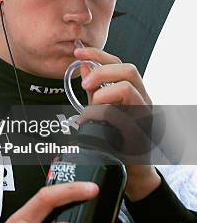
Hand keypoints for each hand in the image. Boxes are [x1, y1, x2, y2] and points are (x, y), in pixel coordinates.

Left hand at [73, 46, 160, 200]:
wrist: (133, 170)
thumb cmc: (118, 139)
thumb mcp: (103, 107)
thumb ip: (95, 88)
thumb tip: (83, 65)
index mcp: (132, 90)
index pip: (118, 63)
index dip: (98, 54)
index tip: (78, 52)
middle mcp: (142, 98)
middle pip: (129, 69)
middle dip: (102, 72)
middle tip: (85, 84)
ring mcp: (145, 114)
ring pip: (129, 88)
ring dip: (104, 94)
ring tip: (92, 106)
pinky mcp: (142, 131)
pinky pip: (125, 116)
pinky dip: (105, 115)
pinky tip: (94, 122)